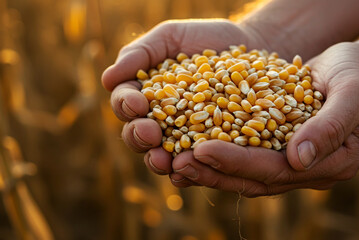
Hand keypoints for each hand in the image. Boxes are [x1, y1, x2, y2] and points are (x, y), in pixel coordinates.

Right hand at [101, 19, 269, 173]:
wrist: (249, 46)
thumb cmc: (204, 39)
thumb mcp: (170, 37)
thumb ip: (140, 53)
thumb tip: (108, 79)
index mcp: (144, 96)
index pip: (125, 104)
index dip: (126, 105)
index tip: (136, 102)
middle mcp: (159, 120)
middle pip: (138, 135)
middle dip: (139, 136)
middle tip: (149, 133)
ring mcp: (185, 136)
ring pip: (163, 155)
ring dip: (159, 160)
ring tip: (163, 160)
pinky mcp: (210, 147)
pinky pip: (197, 163)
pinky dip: (191, 169)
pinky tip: (190, 170)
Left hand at [170, 42, 358, 196]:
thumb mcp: (354, 94)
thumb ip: (331, 127)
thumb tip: (298, 160)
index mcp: (331, 162)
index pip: (277, 170)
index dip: (238, 162)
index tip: (201, 150)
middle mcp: (309, 168)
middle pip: (256, 179)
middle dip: (215, 172)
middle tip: (177, 163)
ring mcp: (294, 159)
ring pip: (247, 173)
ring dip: (211, 168)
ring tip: (175, 160)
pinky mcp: (280, 145)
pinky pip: (246, 154)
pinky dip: (220, 153)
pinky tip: (192, 146)